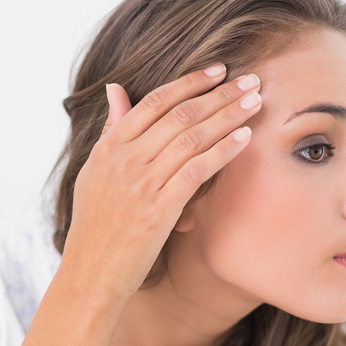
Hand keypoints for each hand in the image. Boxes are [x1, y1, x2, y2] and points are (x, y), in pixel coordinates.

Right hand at [62, 64, 262, 301]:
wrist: (90, 275)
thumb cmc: (96, 227)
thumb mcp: (94, 172)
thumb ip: (111, 130)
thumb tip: (115, 88)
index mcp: (109, 147)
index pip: (154, 101)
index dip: (189, 82)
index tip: (218, 70)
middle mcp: (124, 160)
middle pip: (179, 114)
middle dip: (219, 94)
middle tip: (250, 80)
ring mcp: (140, 184)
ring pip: (191, 137)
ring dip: (228, 116)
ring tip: (255, 101)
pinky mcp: (157, 210)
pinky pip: (196, 171)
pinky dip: (222, 151)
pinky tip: (244, 138)